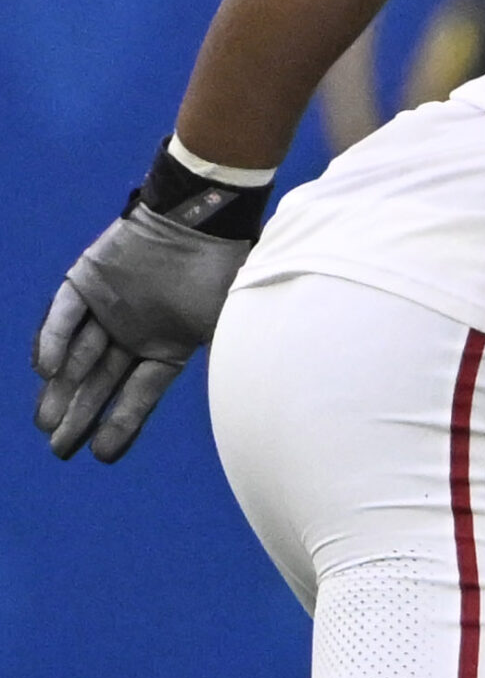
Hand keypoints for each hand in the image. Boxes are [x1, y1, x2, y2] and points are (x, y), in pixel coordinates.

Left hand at [32, 202, 254, 461]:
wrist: (206, 222)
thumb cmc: (227, 276)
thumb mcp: (228, 334)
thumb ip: (223, 370)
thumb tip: (246, 414)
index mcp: (166, 347)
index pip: (138, 394)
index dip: (120, 425)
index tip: (99, 455)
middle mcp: (133, 331)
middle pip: (100, 381)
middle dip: (79, 414)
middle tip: (57, 447)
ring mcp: (108, 306)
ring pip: (78, 354)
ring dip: (61, 387)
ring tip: (46, 423)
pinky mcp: (87, 279)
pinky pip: (64, 314)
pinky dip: (54, 340)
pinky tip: (47, 371)